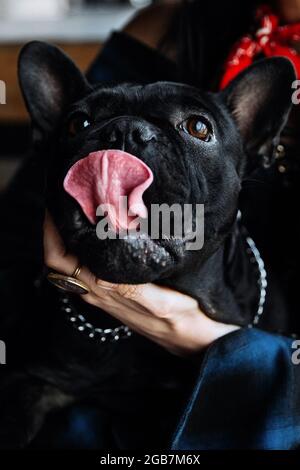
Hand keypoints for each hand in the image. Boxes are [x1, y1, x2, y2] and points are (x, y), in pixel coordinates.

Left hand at [44, 212, 239, 355]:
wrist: (188, 337)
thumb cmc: (179, 319)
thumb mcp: (159, 303)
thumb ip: (129, 289)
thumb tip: (99, 275)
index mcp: (102, 290)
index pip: (59, 259)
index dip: (51, 231)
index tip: (56, 204)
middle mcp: (95, 291)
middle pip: (59, 257)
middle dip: (56, 228)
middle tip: (67, 198)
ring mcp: (102, 291)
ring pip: (71, 260)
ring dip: (69, 234)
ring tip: (81, 207)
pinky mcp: (112, 289)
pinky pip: (86, 263)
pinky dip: (84, 243)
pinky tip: (99, 228)